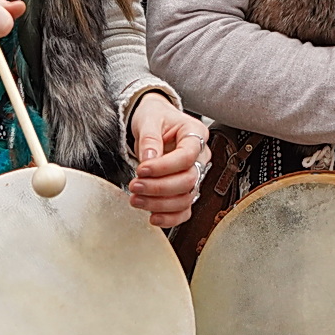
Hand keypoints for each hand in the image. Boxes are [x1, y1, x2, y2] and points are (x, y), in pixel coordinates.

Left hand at [126, 93, 209, 227]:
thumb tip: (149, 159)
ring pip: (186, 198)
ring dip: (160, 204)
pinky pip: (184, 210)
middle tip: (135, 185)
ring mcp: (195, 175)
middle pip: (189, 180)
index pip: (187, 156)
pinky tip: (152, 217)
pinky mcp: (185, 190)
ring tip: (135, 199)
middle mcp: (200, 156)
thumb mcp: (149, 119)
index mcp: (195, 134)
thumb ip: (149, 138)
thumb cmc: (154, 117)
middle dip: (159, 187)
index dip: (164, 167)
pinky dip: (169, 218)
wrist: (154, 122)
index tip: (142, 169)